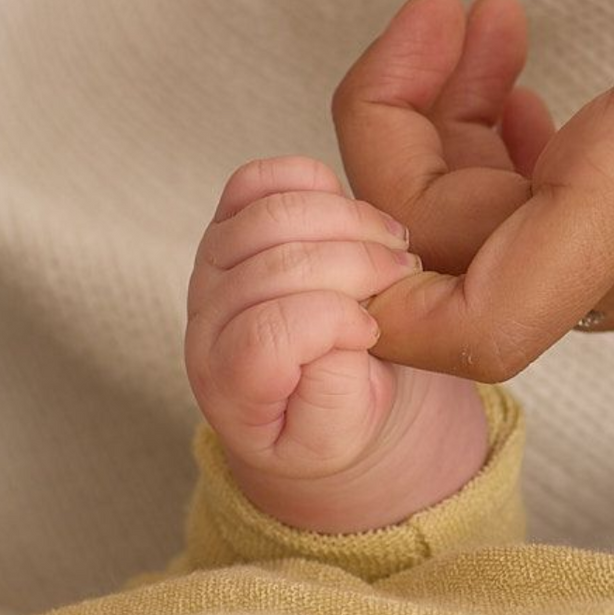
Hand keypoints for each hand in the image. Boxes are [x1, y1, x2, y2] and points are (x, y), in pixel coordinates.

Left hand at [184, 157, 488, 531]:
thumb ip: (336, 393)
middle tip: (405, 276)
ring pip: (270, 215)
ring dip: (347, 219)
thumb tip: (344, 322)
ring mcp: (213, 265)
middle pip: (274, 268)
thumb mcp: (346, 435)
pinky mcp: (231, 223)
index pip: (263, 338)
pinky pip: (259, 180)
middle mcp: (207, 320)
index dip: (328, 324)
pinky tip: (355, 214)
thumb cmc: (335, 421)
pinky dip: (313, 182)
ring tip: (393, 244)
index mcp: (229, 385)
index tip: (373, 332)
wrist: (322, 400)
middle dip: (356, 264)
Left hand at [334, 0, 613, 380]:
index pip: (469, 321)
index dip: (369, 286)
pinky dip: (567, 187)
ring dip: (491, 171)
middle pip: (480, 271)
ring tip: (511, 44)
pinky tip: (601, 91)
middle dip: (417, 146)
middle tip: (459, 9)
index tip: (367, 148)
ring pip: (550, 266)